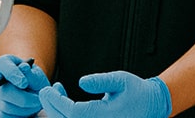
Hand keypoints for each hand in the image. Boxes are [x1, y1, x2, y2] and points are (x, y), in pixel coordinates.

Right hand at [0, 55, 49, 117]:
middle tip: (38, 101)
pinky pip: (3, 116)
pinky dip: (17, 116)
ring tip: (35, 106)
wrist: (31, 92)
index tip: (24, 83)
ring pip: (5, 107)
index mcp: (4, 63)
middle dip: (23, 98)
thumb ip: (31, 73)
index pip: (3, 65)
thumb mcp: (37, 75)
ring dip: (24, 109)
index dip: (12, 74)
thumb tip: (24, 68)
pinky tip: (26, 112)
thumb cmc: (34, 81)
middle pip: (3, 91)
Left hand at [39, 71, 170, 117]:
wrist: (151, 105)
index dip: (55, 101)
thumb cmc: (136, 91)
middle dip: (51, 106)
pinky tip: (64, 97)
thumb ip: (101, 80)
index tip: (47, 88)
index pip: (72, 112)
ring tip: (54, 90)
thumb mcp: (121, 79)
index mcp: (103, 116)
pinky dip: (65, 113)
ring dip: (56, 110)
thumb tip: (81, 82)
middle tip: (44, 90)